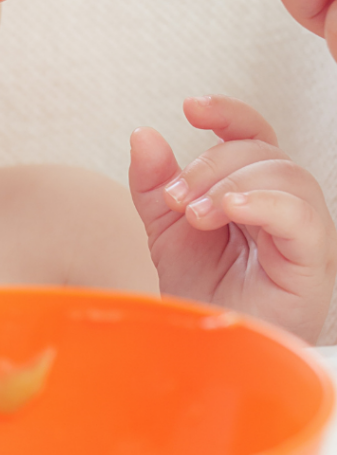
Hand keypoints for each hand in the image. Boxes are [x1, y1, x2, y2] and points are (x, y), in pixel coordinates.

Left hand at [129, 94, 336, 343]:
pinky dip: (262, 203)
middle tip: (175, 200)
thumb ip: (153, 182)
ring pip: (284, 174)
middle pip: (260, 151)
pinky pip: (302, 215)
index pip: (251, 134)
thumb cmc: (202, 289)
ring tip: (195, 214)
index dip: (227, 113)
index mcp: (250, 188)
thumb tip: (143, 133)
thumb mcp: (164, 228)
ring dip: (229, 184)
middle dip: (208, 165)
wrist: (212, 347)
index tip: (190, 108)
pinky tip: (228, 211)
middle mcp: (280, 202)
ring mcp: (300, 230)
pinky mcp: (311, 260)